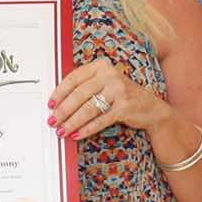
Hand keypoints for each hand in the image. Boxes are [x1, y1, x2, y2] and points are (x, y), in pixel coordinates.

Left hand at [47, 57, 163, 141]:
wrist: (150, 108)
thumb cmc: (121, 96)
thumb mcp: (104, 85)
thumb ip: (85, 88)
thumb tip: (57, 104)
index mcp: (101, 66)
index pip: (74, 78)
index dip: (60, 92)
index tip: (50, 104)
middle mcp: (110, 75)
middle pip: (79, 94)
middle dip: (63, 110)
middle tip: (53, 121)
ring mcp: (118, 90)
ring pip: (88, 108)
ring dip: (72, 122)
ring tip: (62, 131)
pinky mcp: (124, 107)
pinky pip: (100, 120)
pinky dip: (87, 129)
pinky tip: (77, 135)